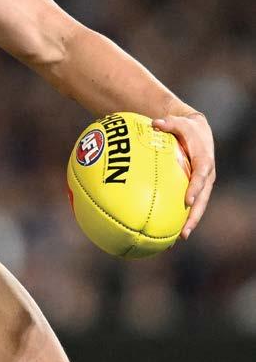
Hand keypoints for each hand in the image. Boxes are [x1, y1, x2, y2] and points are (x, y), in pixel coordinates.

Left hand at [152, 112, 215, 239]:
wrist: (198, 131)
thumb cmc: (186, 127)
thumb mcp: (179, 122)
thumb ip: (168, 123)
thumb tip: (155, 123)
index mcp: (203, 161)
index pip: (200, 177)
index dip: (195, 189)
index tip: (187, 201)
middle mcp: (205, 176)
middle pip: (203, 200)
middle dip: (194, 216)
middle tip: (184, 232)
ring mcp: (202, 184)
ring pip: (198, 206)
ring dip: (190, 222)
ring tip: (177, 239)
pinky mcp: (196, 187)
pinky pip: (191, 204)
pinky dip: (183, 216)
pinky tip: (169, 230)